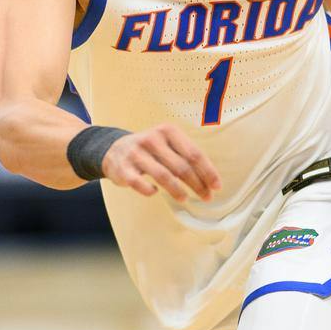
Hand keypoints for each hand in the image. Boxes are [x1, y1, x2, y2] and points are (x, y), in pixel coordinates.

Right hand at [100, 123, 220, 200]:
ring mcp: (136, 153)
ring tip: (184, 199)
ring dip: (177, 190)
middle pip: (181, 166)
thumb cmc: (150, 150)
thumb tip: (210, 180)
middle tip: (206, 197)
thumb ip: (186, 156)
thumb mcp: (168, 144)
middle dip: (197, 184)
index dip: (208, 172)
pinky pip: (139, 184)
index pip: (193, 154)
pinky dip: (149, 190)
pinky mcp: (123, 169)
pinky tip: (154, 192)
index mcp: (168, 131)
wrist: (114, 149)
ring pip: (163, 176)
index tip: (216, 187)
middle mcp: (152, 139)